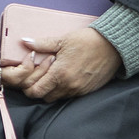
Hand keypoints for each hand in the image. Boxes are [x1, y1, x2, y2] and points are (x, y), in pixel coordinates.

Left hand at [0, 27, 121, 102]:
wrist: (113, 46)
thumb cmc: (87, 41)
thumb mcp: (62, 40)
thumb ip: (42, 44)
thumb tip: (25, 42)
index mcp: (59, 74)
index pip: (36, 92)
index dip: (29, 86)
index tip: (31, 76)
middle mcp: (68, 86)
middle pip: (45, 98)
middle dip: (40, 89)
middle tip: (42, 74)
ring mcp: (79, 90)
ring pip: (57, 98)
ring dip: (53, 89)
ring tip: (55, 74)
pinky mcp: (87, 91)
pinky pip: (70, 96)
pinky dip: (65, 89)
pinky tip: (66, 76)